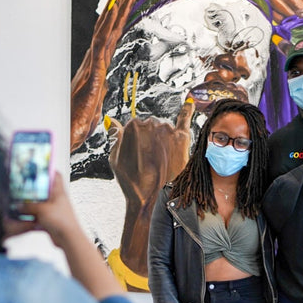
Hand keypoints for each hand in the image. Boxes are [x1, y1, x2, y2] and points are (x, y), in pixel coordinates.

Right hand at [4, 173, 81, 245]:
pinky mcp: (51, 221)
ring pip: (41, 204)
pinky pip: (39, 217)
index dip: (48, 169)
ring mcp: (54, 211)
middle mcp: (57, 200)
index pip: (56, 176)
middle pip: (45, 190)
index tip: (38, 166)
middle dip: (34, 189)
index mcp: (59, 192)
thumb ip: (28, 206)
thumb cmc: (62, 221)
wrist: (67, 238)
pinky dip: (31, 217)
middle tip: (23, 186)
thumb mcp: (41, 209)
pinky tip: (24, 218)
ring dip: (31, 205)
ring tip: (20, 202)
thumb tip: (19, 205)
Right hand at [70, 0, 139, 152]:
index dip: (117, 18)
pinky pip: (101, 43)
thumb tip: (101, 94)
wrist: (66, 134)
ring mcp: (93, 65)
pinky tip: (114, 10)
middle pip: (109, 28)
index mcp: (96, 67)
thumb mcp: (93, 110)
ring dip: (116, 8)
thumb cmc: (75, 123)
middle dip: (120, 4)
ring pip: (105, 30)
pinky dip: (107, 25)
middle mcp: (94, 62)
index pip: (109, 38)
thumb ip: (98, 99)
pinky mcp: (92, 72)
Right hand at [105, 97, 194, 275]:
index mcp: (132, 126)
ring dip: (164, 138)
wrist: (153, 199)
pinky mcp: (181, 138)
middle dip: (151, 139)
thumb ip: (115, 136)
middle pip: (151, 125)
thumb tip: (112, 121)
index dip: (138, 141)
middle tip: (151, 159)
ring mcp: (167, 130)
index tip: (140, 154)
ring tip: (162, 159)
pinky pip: (185, 119)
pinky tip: (190, 104)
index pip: (136, 125)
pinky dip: (188, 110)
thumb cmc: (132, 182)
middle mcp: (150, 124)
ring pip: (165, 128)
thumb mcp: (115, 159)